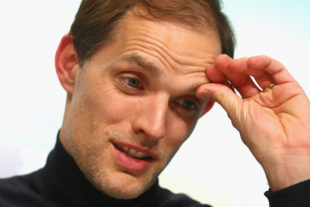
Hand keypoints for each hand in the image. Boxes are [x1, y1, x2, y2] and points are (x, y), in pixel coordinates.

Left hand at [196, 54, 309, 190]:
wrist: (288, 151)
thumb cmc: (263, 141)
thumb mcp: (237, 115)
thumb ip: (221, 96)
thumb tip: (201, 88)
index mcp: (244, 108)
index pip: (230, 87)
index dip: (220, 77)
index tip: (209, 70)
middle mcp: (259, 99)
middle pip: (242, 77)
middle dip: (229, 68)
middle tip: (219, 61)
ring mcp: (274, 93)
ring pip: (258, 71)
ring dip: (244, 63)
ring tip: (232, 63)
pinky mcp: (290, 88)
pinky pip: (276, 70)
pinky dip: (263, 62)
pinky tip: (251, 61)